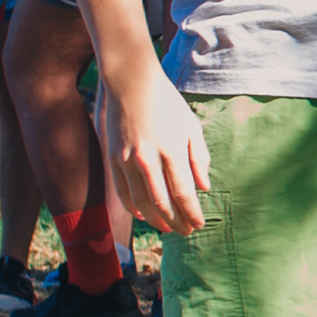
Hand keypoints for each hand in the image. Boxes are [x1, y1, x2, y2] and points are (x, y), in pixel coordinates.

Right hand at [98, 66, 214, 232]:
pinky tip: (143, 216)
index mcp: (171, 151)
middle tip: (187, 232)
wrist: (131, 83)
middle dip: (177, 222)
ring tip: (168, 229)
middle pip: (163, 203)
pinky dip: (133, 207)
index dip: (192, 213)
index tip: (199, 225)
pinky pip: (122, 191)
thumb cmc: (167, 103)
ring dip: (156, 220)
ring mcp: (127, 160)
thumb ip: (199, 158)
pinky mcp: (113, 158)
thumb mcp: (191, 126)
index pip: (183, 193)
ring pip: (141, 202)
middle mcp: (148, 159)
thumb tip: (204, 188)